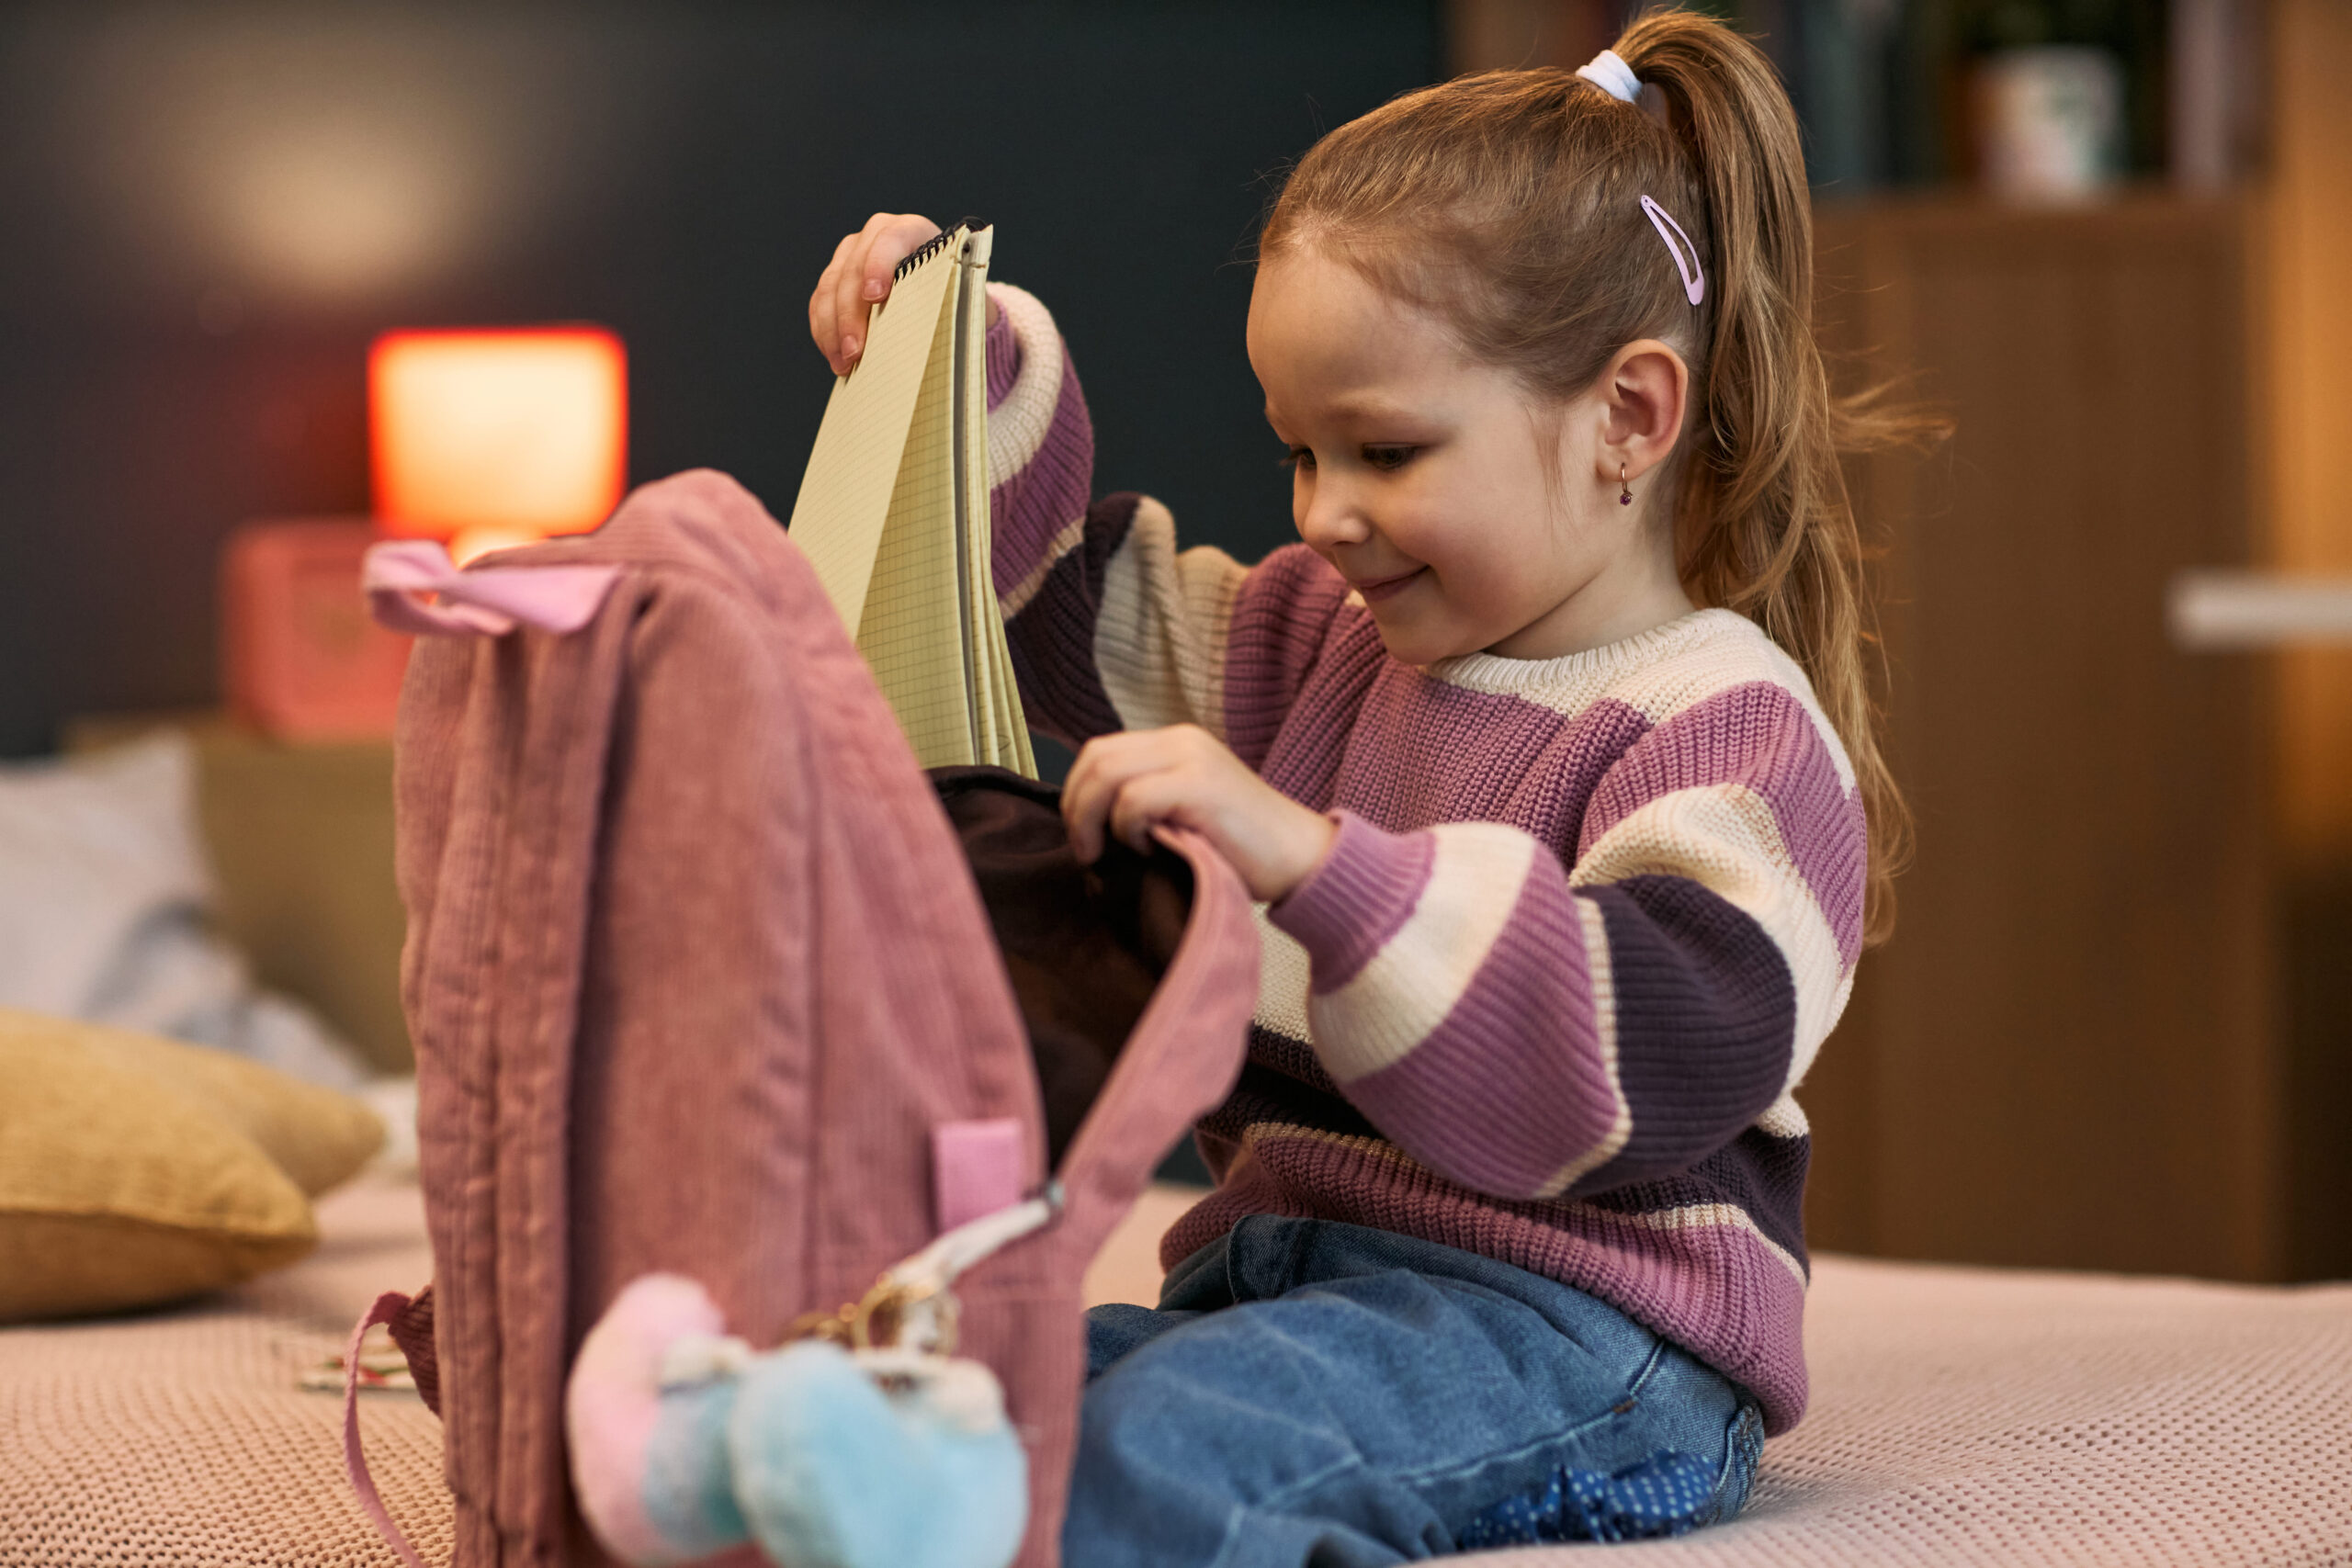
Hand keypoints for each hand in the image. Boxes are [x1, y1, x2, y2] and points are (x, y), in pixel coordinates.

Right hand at [808, 211, 1000, 376]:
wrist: (942, 290)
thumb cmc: (954, 292)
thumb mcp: (959, 294)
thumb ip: (949, 299)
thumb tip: (940, 334)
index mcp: (912, 230)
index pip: (889, 240)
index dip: (878, 266)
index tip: (874, 297)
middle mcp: (876, 235)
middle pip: (852, 270)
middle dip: (851, 315)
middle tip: (855, 352)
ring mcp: (852, 254)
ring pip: (830, 287)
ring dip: (833, 329)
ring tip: (844, 363)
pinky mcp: (836, 276)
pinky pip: (820, 302)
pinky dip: (825, 331)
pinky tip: (834, 356)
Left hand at [1061, 725, 1338, 902]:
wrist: (1301, 859)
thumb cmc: (1242, 849)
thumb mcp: (1184, 812)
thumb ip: (1145, 801)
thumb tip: (1085, 821)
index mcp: (1176, 743)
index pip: (1100, 751)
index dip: (1076, 793)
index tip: (1083, 836)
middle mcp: (1182, 740)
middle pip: (1096, 757)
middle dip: (1076, 807)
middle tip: (1087, 850)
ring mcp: (1192, 758)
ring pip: (1106, 773)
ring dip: (1093, 819)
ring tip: (1109, 853)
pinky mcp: (1201, 784)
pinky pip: (1134, 798)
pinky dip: (1128, 828)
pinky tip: (1150, 848)